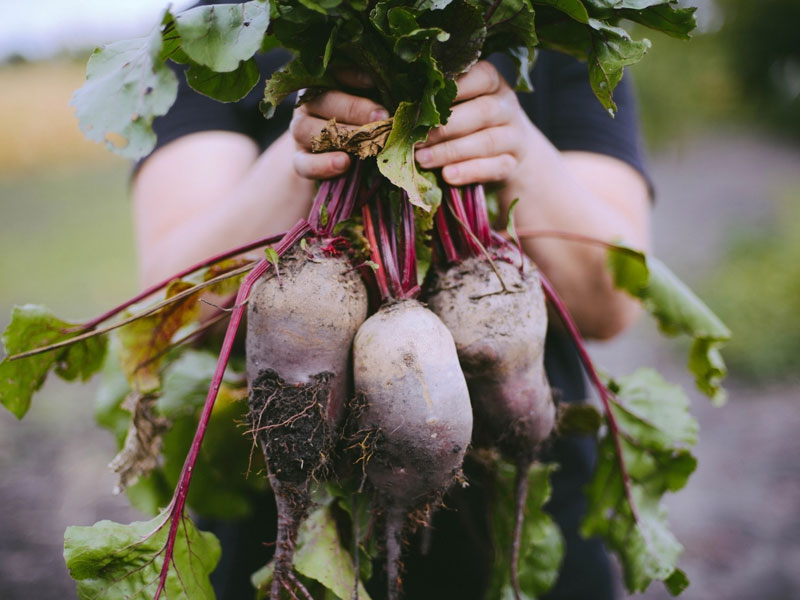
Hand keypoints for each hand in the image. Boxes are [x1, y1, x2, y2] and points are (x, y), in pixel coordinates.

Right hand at [290, 70, 388, 179]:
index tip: (374, 81)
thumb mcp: (376, 108)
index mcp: (329, 82)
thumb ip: (385, 98)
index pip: (335, 71)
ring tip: (364, 144)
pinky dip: (322, 165)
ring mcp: (300, 130)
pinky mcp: (299, 159)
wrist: (343, 161)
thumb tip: (407, 98)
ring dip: (340, 136)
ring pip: (308, 129)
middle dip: (355, 109)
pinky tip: (343, 163)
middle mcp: (310, 102)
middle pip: (325, 100)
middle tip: (382, 117)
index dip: (353, 75)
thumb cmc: (368, 126)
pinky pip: (303, 163)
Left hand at [415, 60, 534, 186]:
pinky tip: (447, 176)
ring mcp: (513, 135)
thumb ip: (436, 103)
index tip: (423, 100)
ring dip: (451, 152)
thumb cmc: (469, 122)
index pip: (480, 76)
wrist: (507, 152)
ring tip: (422, 160)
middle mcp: (506, 105)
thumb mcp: (457, 105)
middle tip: (415, 140)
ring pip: (487, 141)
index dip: (454, 88)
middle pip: (482, 112)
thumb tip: (395, 108)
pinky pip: (495, 167)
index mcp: (491, 82)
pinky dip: (469, 172)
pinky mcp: (512, 162)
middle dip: (445, 127)